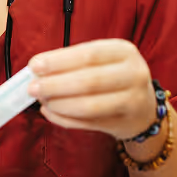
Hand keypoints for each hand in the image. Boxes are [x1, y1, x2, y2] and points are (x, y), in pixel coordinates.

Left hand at [28, 39, 157, 140]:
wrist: (144, 108)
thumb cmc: (114, 78)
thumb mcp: (102, 61)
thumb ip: (72, 63)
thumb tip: (37, 70)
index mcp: (124, 52)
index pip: (89, 54)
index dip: (59, 61)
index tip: (34, 65)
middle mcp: (133, 74)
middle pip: (89, 81)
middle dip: (56, 85)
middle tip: (33, 88)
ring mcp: (132, 101)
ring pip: (90, 106)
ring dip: (59, 104)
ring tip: (42, 101)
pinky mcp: (124, 124)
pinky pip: (88, 124)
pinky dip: (64, 119)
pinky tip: (51, 113)